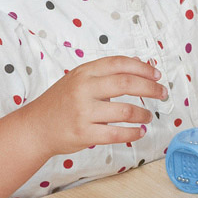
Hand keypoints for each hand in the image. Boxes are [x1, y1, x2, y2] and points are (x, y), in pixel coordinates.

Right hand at [20, 55, 164, 156]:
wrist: (35, 128)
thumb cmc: (60, 103)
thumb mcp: (78, 80)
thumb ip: (105, 73)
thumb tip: (139, 65)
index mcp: (84, 73)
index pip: (119, 63)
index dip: (143, 68)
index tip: (157, 75)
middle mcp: (83, 89)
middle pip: (127, 84)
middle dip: (151, 88)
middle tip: (162, 93)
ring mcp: (83, 112)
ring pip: (126, 111)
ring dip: (144, 114)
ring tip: (147, 116)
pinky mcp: (84, 134)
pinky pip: (118, 134)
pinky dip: (134, 133)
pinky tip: (140, 132)